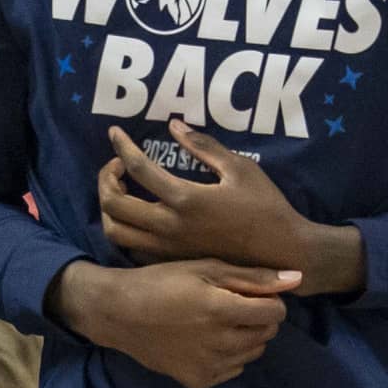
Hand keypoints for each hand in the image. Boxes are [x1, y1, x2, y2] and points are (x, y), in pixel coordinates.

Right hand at [53, 258, 298, 387]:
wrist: (119, 313)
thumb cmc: (163, 281)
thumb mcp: (206, 269)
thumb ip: (254, 277)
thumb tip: (297, 279)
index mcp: (222, 310)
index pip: (276, 313)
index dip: (267, 300)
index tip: (247, 293)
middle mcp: (219, 343)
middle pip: (266, 333)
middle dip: (257, 318)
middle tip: (231, 305)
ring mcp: (208, 366)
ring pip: (253, 352)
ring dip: (245, 336)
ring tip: (217, 321)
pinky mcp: (198, 381)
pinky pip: (233, 369)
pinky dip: (228, 355)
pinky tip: (205, 340)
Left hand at [98, 121, 328, 284]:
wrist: (281, 252)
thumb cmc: (265, 206)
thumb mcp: (240, 168)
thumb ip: (204, 146)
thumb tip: (174, 126)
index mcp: (186, 199)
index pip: (137, 168)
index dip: (121, 146)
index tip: (115, 133)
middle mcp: (170, 226)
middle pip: (114, 203)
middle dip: (105, 178)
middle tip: (116, 165)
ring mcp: (169, 248)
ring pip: (116, 231)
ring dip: (109, 207)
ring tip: (121, 191)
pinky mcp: (173, 262)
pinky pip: (132, 249)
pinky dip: (126, 230)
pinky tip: (138, 216)